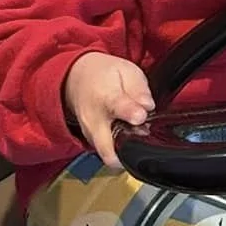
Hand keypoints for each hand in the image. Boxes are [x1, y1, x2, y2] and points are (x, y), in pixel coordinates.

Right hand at [64, 51, 154, 167]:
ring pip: (108, 154)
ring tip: (133, 131)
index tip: (140, 116)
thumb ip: (139, 89)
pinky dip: (119, 147)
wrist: (77, 80)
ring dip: (124, 149)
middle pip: (107, 150)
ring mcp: (90, 134)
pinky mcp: (91, 142)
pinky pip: (107, 152)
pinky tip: (125, 133)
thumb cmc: (104, 75)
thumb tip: (148, 106)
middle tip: (141, 141)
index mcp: (106, 97)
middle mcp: (95, 120)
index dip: (132, 114)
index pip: (118, 109)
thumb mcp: (126, 71)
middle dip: (126, 152)